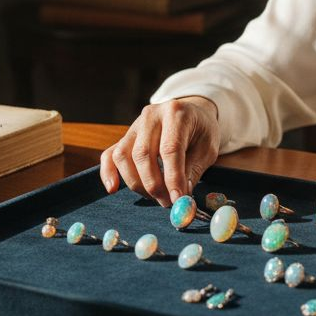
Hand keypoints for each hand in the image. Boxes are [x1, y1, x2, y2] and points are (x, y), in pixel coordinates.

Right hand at [100, 96, 220, 206]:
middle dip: (154, 184)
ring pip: (123, 156)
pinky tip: (113, 189)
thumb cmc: (201, 131)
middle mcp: (151, 115)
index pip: (170, 149)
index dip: (172, 177)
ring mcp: (134, 125)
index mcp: (176, 113)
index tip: (177, 199)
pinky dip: (108, 173)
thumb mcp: (207, 148)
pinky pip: (109, 155)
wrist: (191, 113)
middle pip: (143, 154)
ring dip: (137, 183)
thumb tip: (180, 197)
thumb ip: (193, 171)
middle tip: (167, 202)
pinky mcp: (125, 136)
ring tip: (156, 196)